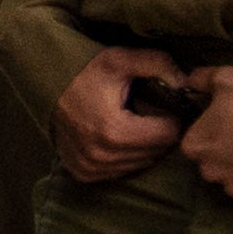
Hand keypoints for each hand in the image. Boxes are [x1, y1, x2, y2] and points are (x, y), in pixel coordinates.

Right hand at [50, 46, 188, 183]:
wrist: (45, 86)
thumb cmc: (86, 72)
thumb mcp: (120, 59)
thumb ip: (158, 64)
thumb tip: (187, 82)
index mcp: (115, 130)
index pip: (168, 135)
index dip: (168, 117)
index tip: (155, 105)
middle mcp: (102, 156)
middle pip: (157, 151)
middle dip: (157, 133)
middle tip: (143, 114)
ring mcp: (91, 167)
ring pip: (141, 163)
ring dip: (143, 146)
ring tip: (130, 125)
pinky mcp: (84, 174)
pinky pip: (121, 172)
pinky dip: (125, 157)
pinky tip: (116, 139)